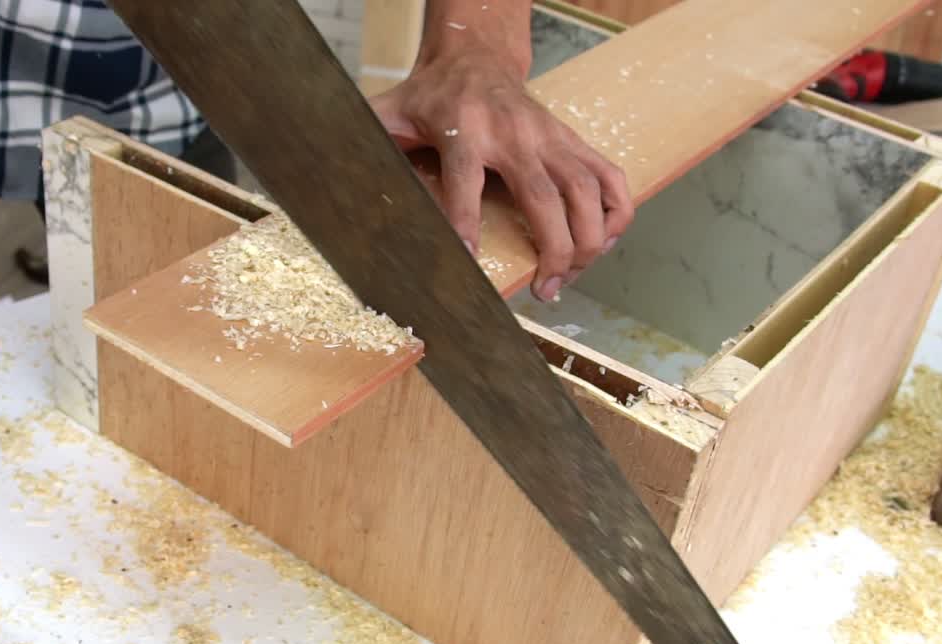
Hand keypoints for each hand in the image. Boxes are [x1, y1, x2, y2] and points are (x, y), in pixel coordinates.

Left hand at [370, 46, 633, 301]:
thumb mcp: (390, 113)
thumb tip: (324, 167)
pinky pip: (611, 177)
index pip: (465, 183)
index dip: (464, 225)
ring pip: (586, 192)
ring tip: (570, 277)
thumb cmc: (431, 95)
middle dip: (553, 250)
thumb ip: (368, 144)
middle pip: (544, 198)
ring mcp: (550, 137)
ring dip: (588, 241)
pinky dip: (617, 212)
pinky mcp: (573, 140)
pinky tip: (605, 243)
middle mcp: (515, 135)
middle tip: (546, 289)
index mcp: (465, 131)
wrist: (474, 56)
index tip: (465, 264)